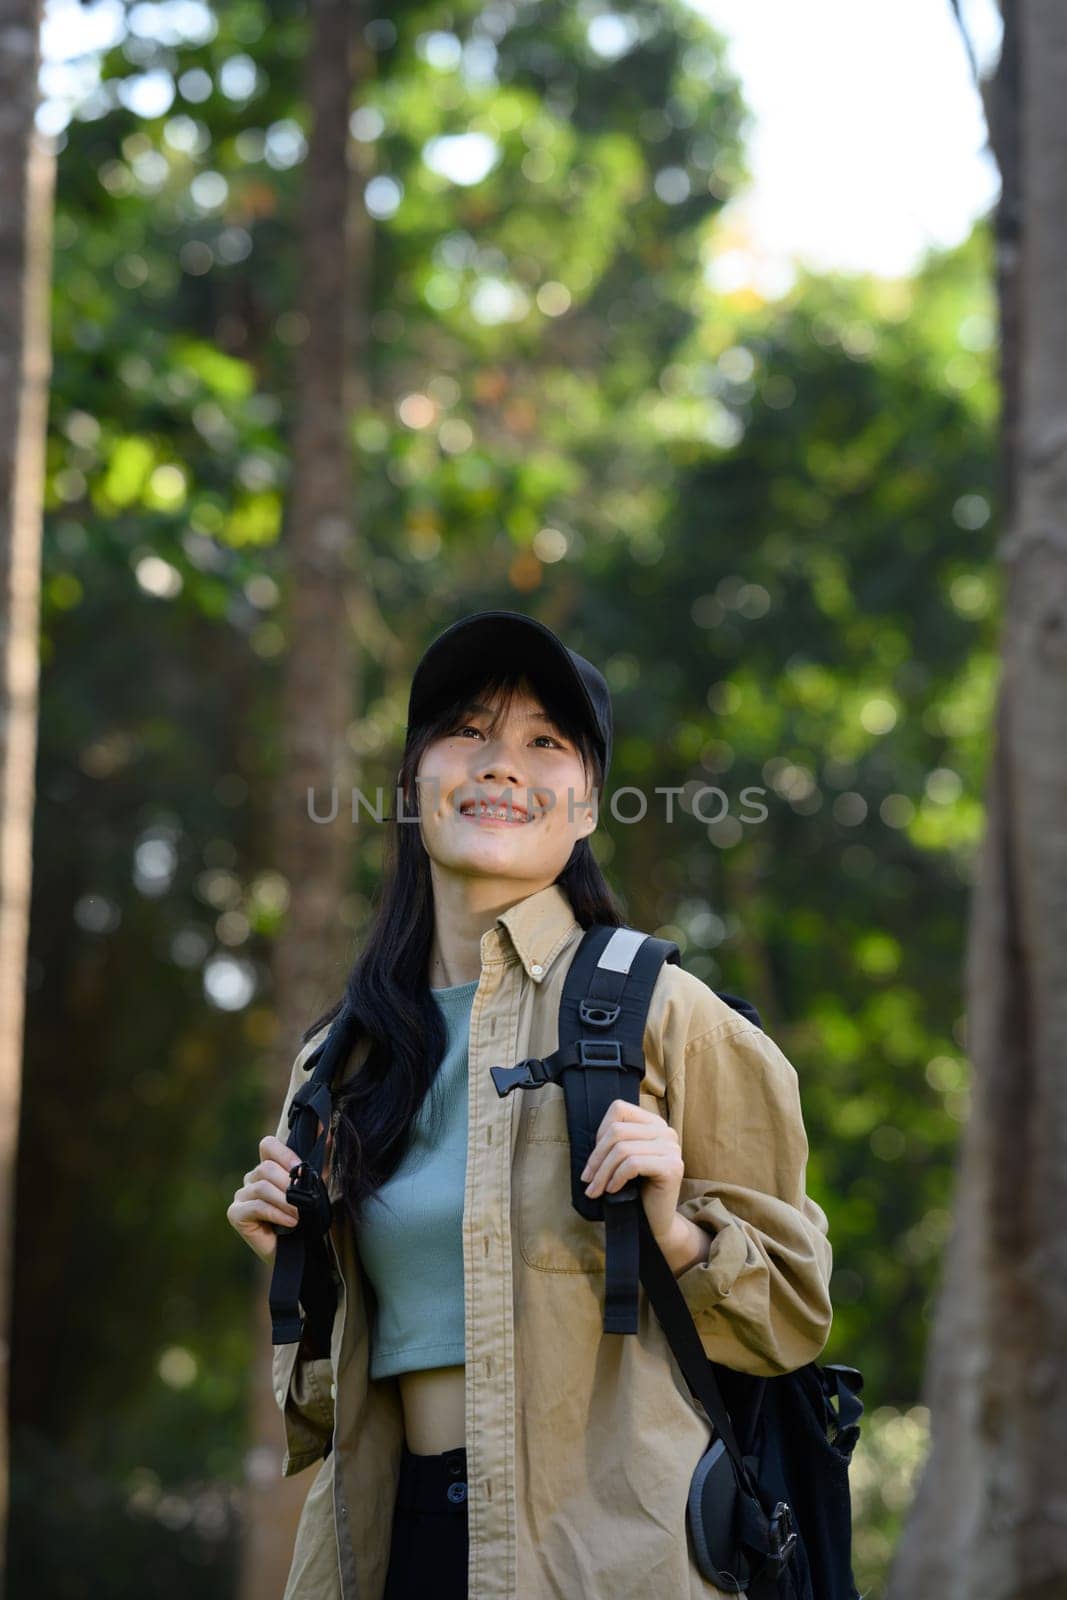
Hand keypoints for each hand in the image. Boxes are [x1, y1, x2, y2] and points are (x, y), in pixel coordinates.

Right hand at [227, 1128, 333, 1265]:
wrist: (299, 1253)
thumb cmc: (305, 1219)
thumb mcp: (315, 1187)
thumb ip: (319, 1161)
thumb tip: (331, 1132)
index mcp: (268, 1168)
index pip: (268, 1145)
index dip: (284, 1154)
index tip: (301, 1170)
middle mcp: (251, 1179)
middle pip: (266, 1168)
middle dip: (289, 1184)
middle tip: (304, 1202)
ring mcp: (241, 1196)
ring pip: (262, 1187)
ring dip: (285, 1201)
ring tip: (299, 1215)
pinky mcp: (236, 1214)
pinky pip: (255, 1206)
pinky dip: (276, 1213)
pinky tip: (290, 1223)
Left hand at [580, 1098, 684, 1244]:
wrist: (657, 1220)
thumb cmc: (636, 1189)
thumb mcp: (623, 1159)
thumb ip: (615, 1141)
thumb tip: (593, 1139)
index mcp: (654, 1123)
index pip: (619, 1109)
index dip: (600, 1132)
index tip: (593, 1160)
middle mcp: (666, 1131)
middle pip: (617, 1131)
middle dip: (597, 1158)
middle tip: (587, 1180)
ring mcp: (672, 1148)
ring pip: (622, 1149)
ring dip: (603, 1173)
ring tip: (595, 1190)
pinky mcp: (673, 1167)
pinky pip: (633, 1164)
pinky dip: (617, 1178)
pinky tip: (613, 1191)